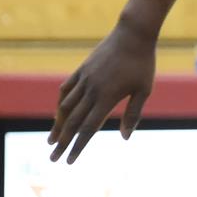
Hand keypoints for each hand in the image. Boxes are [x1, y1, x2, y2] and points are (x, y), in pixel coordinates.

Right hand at [48, 20, 157, 162]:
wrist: (133, 34)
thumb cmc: (142, 63)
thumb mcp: (144, 90)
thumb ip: (133, 114)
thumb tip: (124, 137)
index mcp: (107, 98)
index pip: (88, 129)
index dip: (77, 146)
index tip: (68, 161)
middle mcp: (91, 90)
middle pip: (73, 122)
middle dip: (62, 142)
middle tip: (53, 158)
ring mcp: (84, 79)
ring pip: (65, 107)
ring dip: (57, 125)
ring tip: (52, 140)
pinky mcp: (82, 69)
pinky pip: (66, 89)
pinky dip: (61, 104)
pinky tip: (59, 113)